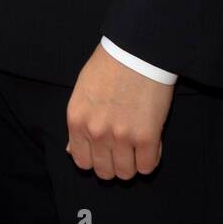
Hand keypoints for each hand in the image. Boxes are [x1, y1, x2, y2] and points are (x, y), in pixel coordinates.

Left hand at [66, 42, 174, 180]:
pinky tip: (150, 141)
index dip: (95, 158)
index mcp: (77, 120)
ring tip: (137, 144)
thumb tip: (72, 151)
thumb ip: (78, 124)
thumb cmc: (109, 65)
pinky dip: (150, 157)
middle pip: (104, 172)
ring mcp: (121, 136)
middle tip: (123, 147)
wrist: (137, 49)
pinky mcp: (146, 136)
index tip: (105, 150)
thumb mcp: (83, 91)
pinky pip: (147, 166)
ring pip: (126, 173)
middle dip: (114, 163)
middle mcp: (96, 131)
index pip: (82, 162)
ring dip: (132, 163)